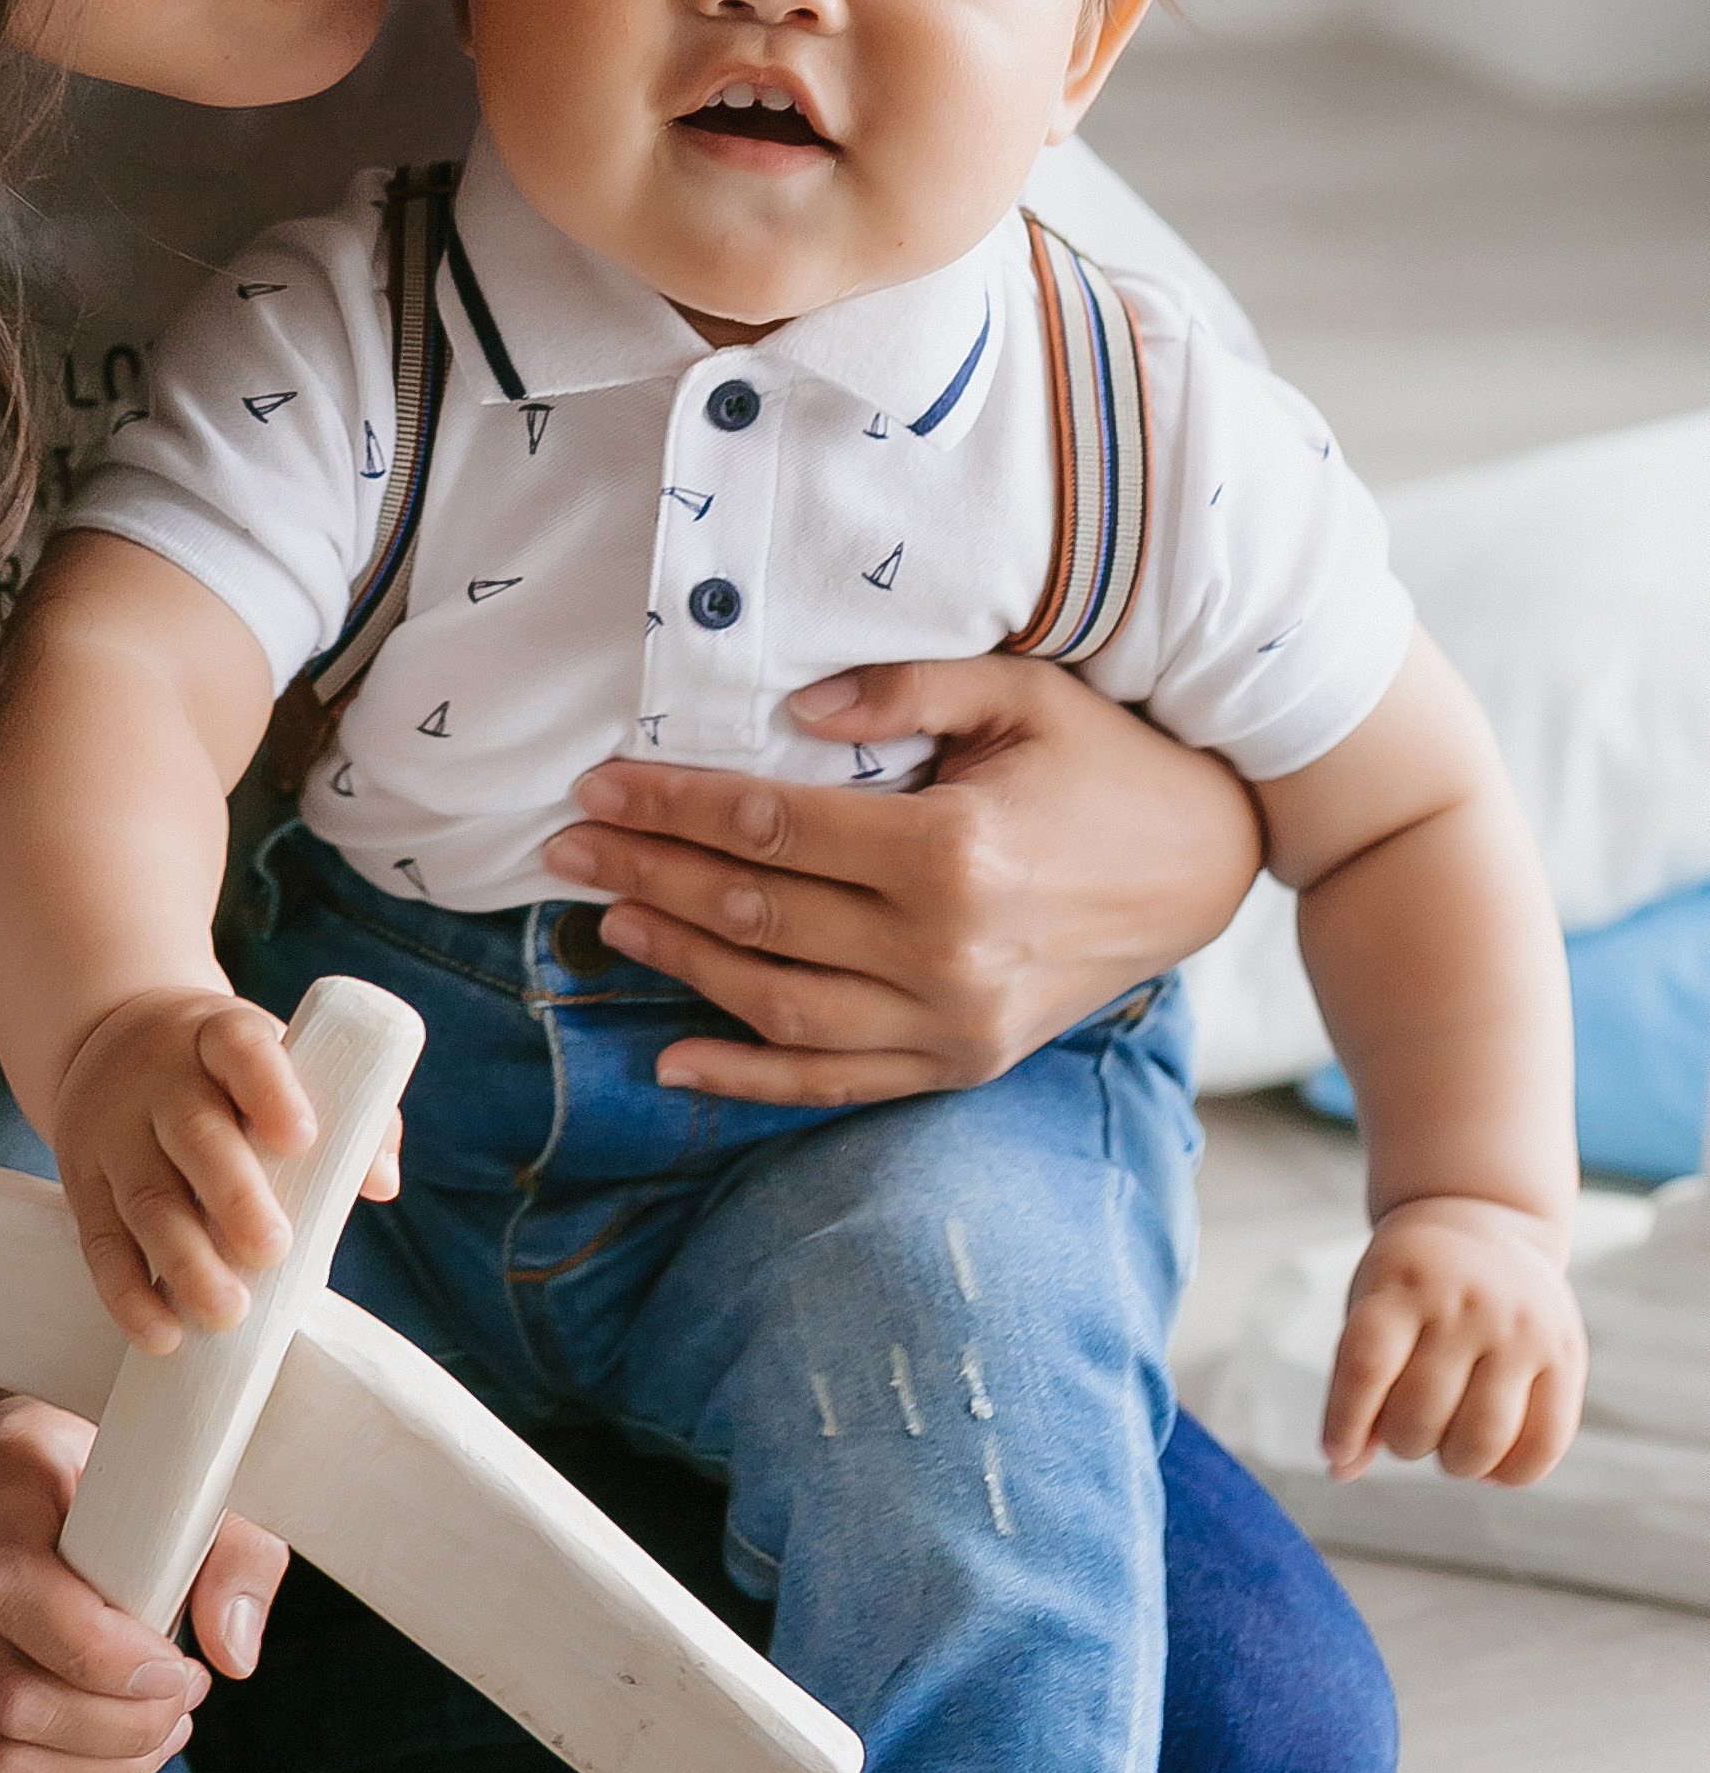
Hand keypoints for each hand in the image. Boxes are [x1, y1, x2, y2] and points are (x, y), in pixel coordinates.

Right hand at [0, 1394, 289, 1772]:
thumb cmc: (92, 1467)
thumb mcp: (172, 1467)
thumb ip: (227, 1545)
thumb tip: (234, 1648)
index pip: (25, 1594)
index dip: (114, 1660)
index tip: (179, 1672)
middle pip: (15, 1699)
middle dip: (120, 1733)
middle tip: (178, 1712)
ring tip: (150, 1747)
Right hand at [56, 986, 401, 1352]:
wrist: (112, 1036)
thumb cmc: (225, 1069)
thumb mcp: (273, 1061)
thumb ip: (343, 1112)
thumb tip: (381, 1181)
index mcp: (219, 1037)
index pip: (241, 1048)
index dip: (271, 1090)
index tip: (303, 1138)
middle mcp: (161, 1080)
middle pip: (194, 1134)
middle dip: (234, 1195)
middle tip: (273, 1249)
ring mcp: (114, 1131)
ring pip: (147, 1197)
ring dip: (186, 1261)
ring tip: (227, 1313)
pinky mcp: (83, 1182)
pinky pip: (101, 1242)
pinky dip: (129, 1294)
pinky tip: (164, 1334)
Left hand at [544, 651, 1262, 1101]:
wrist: (1207, 865)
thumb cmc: (1106, 763)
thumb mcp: (1019, 693)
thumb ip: (903, 688)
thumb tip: (792, 702)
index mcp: (952, 851)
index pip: (771, 827)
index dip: (673, 802)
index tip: (599, 782)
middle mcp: (946, 951)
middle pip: (757, 914)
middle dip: (649, 870)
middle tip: (565, 843)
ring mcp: (954, 1022)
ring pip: (778, 1006)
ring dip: (680, 962)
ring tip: (609, 913)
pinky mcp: (964, 1064)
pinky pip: (835, 1084)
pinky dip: (747, 1079)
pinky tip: (674, 1054)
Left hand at [1324, 1198, 1586, 1484]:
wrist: (1483, 1218)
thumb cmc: (1411, 1284)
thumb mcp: (1372, 1307)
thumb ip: (1357, 1386)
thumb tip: (1341, 1470)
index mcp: (1403, 1283)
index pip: (1365, 1364)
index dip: (1345, 1421)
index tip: (1335, 1454)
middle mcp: (1465, 1302)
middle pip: (1421, 1413)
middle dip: (1403, 1442)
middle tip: (1409, 1428)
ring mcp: (1520, 1328)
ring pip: (1481, 1439)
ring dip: (1455, 1463)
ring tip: (1449, 1444)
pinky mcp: (1566, 1354)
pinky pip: (1544, 1443)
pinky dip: (1512, 1474)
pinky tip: (1493, 1465)